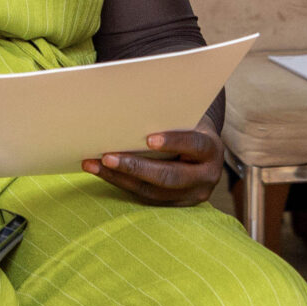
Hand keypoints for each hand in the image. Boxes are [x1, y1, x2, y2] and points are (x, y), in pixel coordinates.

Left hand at [84, 125, 221, 205]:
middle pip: (170, 176)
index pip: (195, 145)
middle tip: (107, 157)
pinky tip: (102, 172)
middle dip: (135, 167)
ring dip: (120, 178)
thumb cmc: (187, 125)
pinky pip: (146, 197)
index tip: (148, 138)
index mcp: (212, 150)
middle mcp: (207, 176)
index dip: (173, 142)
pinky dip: (122, 183)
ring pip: (153, 192)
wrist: (201, 150)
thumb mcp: (186, 119)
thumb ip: (169, 115)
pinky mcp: (175, 204)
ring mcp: (192, 195)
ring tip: (94, 164)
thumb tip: (130, 101)